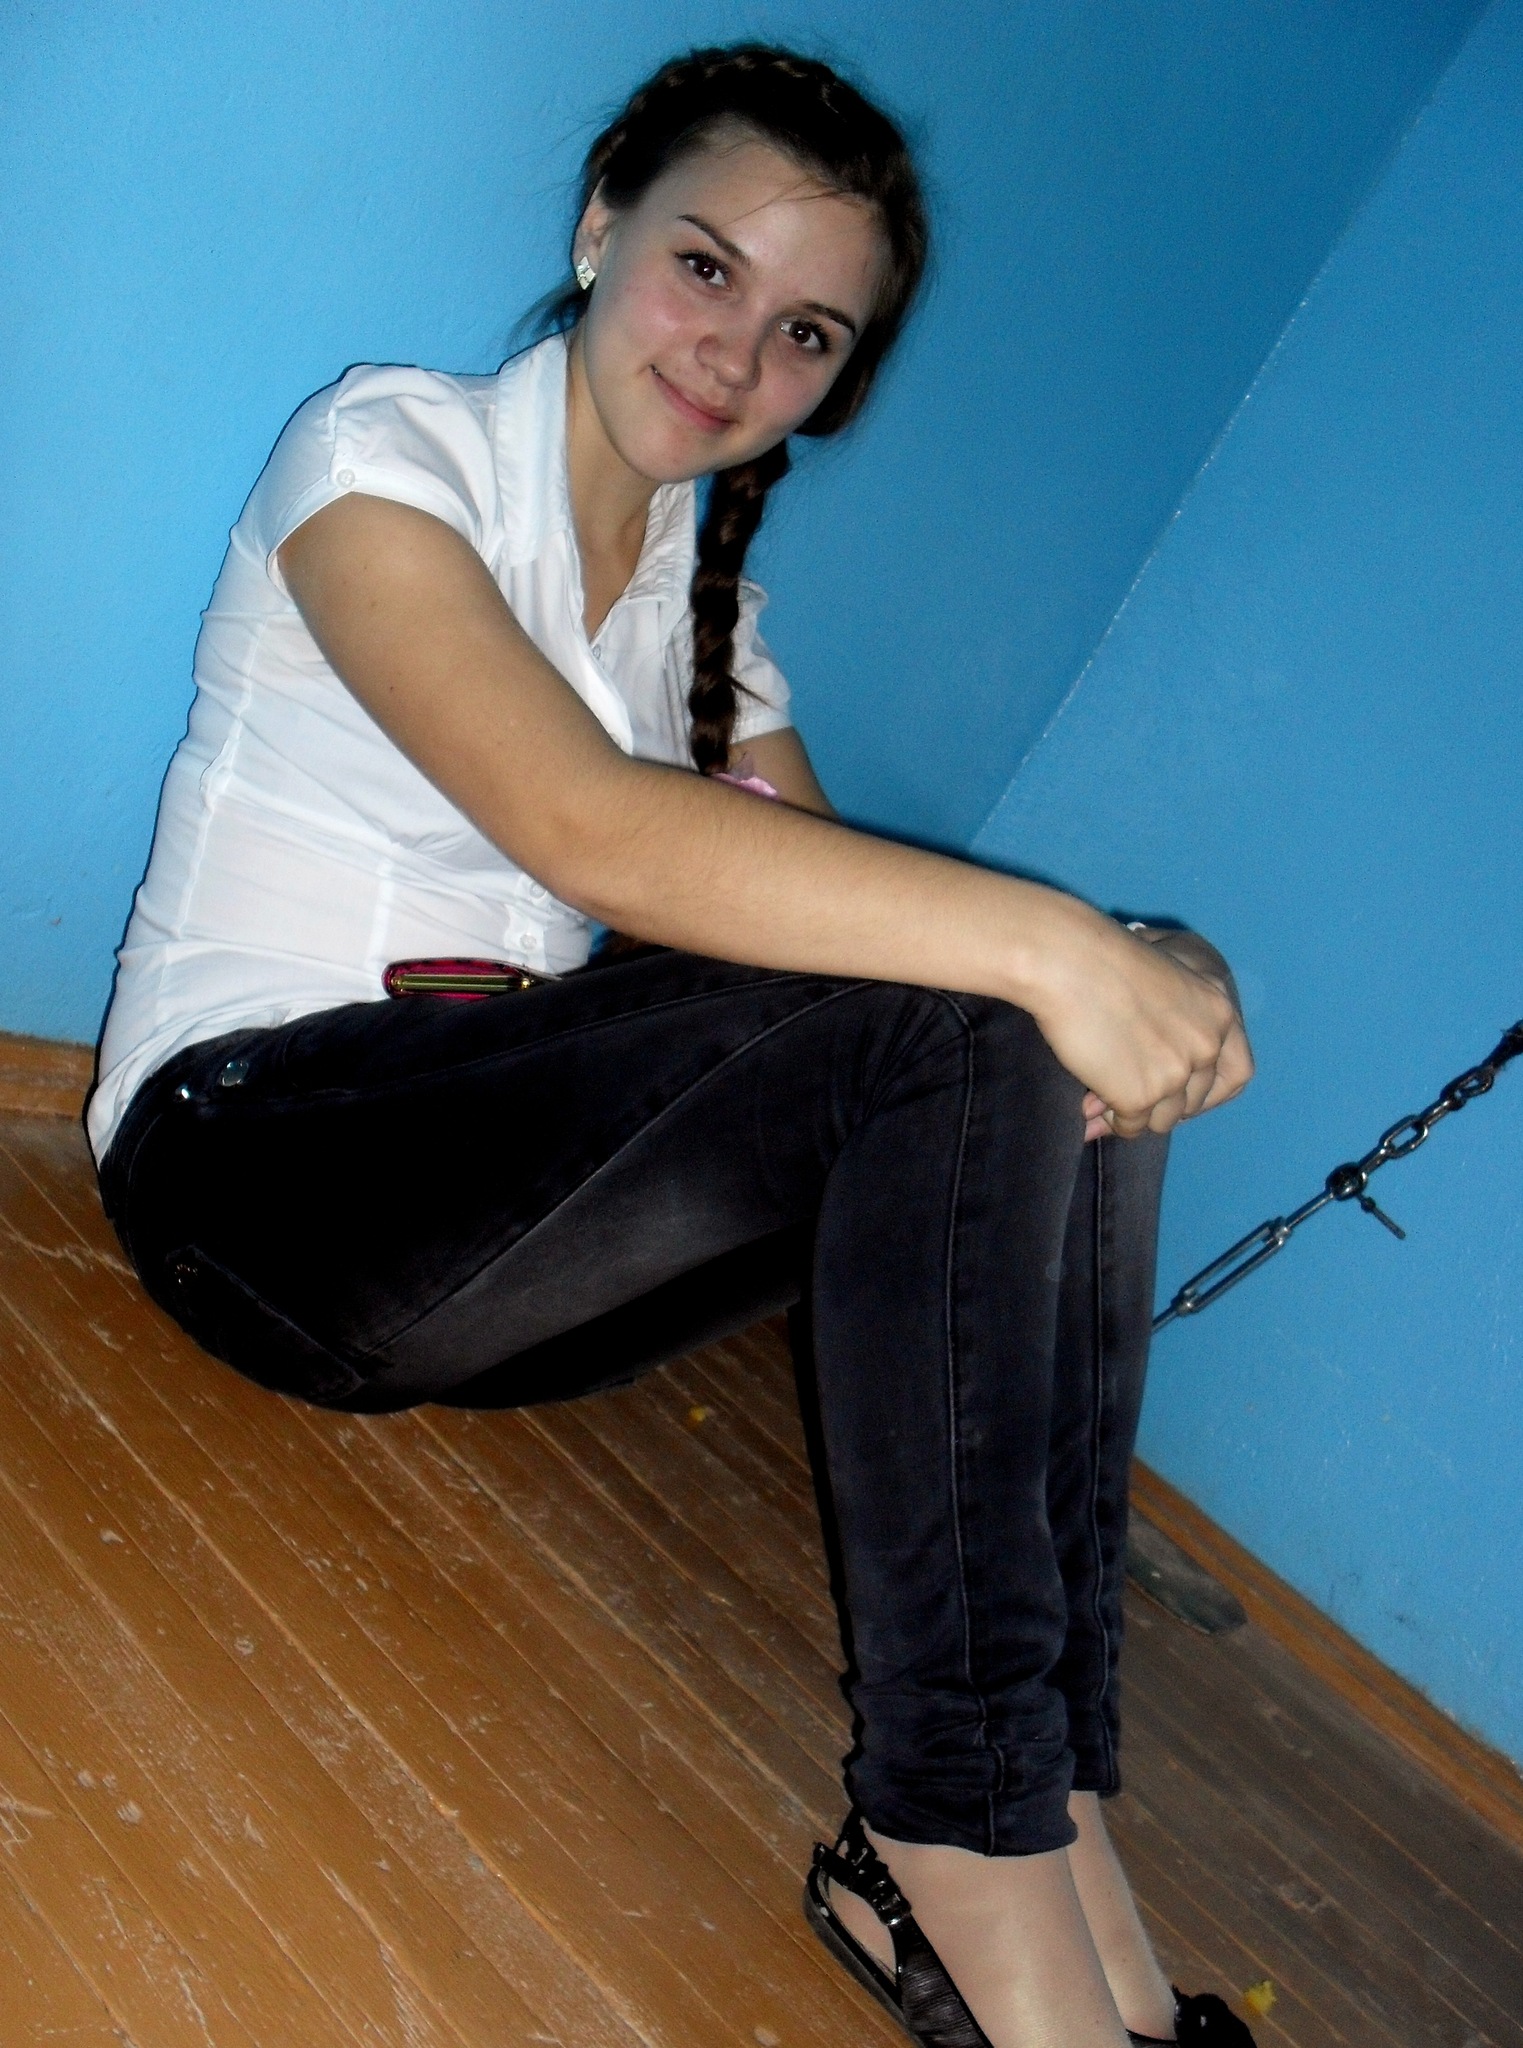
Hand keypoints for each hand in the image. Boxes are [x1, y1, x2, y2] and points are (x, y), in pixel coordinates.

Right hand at [1028, 908, 1252, 1140]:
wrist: (1067, 962)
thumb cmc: (1103, 957)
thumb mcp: (1166, 976)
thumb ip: (1178, 1016)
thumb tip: (1157, 1056)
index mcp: (1219, 1013)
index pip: (1236, 1074)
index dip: (1208, 1091)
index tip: (1180, 1095)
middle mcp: (1206, 1046)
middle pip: (1194, 1102)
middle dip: (1162, 1104)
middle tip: (1127, 1096)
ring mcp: (1176, 1073)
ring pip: (1163, 1121)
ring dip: (1134, 1114)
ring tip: (1100, 1102)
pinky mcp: (1140, 1095)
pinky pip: (1129, 1126)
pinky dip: (1108, 1121)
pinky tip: (1088, 1105)